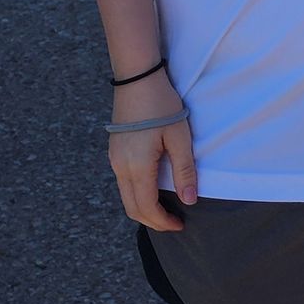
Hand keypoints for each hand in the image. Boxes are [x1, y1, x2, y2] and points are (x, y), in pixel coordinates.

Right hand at [107, 67, 196, 229]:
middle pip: (132, 208)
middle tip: (174, 222)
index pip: (146, 207)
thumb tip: (189, 200)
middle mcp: (120, 167)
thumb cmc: (161, 105)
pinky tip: (154, 190)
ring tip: (166, 209)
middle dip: (153, 220)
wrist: (136, 79)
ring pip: (126, 197)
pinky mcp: (114, 153)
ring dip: (144, 209)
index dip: (163, 221)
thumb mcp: (179, 137)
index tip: (180, 224)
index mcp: (137, 166)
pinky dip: (137, 195)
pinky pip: (124, 184)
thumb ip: (184, 171)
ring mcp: (114, 160)